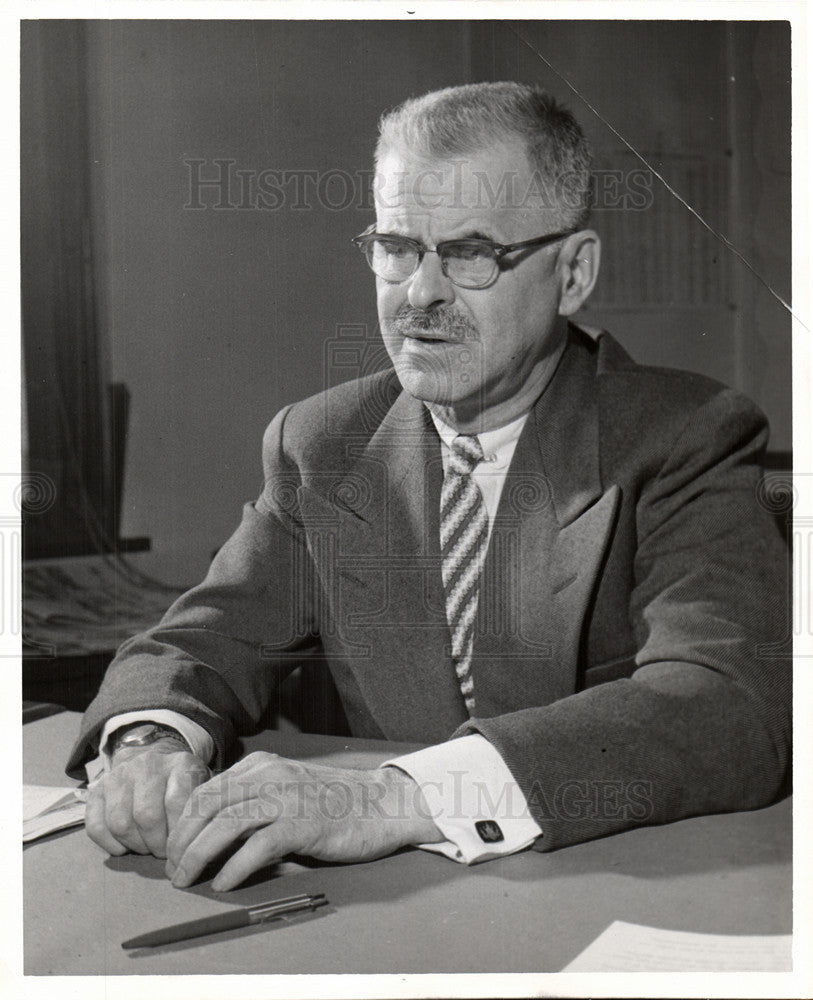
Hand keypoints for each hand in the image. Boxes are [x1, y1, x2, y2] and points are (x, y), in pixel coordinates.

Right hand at [85, 740, 209, 858]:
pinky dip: (111, 844)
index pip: (177, 802)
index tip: (182, 847)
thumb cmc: (184, 784)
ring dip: (135, 845)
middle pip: (146, 816)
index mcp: (181, 763)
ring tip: (147, 847)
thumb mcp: (203, 788)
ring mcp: (119, 775)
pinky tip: (126, 845)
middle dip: (157, 845)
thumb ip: (203, 810)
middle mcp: (148, 764)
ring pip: (120, 823)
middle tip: (164, 852)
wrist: (154, 759)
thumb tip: (197, 842)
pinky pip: (96, 826)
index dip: (178, 833)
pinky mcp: (97, 789)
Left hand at [165, 752, 442, 890]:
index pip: (206, 790)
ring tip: (187, 878)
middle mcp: (270, 775)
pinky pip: (258, 846)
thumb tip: (211, 833)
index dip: (183, 821)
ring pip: (226, 823)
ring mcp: (286, 797)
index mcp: (262, 766)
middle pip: (209, 805)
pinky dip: (235, 867)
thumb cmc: (334, 804)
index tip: (173, 848)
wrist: (382, 805)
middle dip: (183, 840)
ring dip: (198, 855)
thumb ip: (254, 800)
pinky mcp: (303, 823)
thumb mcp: (287, 789)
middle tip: (173, 869)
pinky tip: (224, 882)